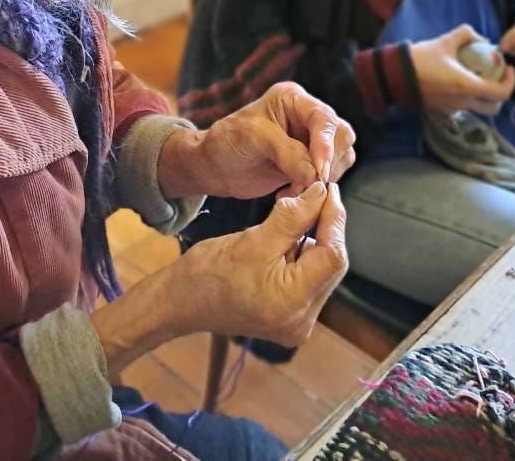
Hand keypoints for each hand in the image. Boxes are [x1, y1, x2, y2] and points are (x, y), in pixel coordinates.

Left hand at [158, 82, 355, 200]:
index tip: (320, 170)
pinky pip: (330, 176)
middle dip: (328, 162)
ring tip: (291, 189)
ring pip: (341, 157)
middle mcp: (307, 116)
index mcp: (293, 99)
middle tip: (306, 183)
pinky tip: (289, 192)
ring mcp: (312, 139)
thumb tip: (315, 174)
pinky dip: (315, 188)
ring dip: (322, 178)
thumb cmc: (227, 143)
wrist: (216, 166)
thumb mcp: (251, 140)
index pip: (322, 117)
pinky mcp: (312, 162)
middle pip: (341, 135)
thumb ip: (285, 153)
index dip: (325, 143)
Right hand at [166, 181, 347, 344]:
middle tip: (318, 195)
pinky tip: (290, 235)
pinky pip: (308, 279)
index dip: (334, 221)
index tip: (329, 191)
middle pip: (331, 266)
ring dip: (315, 239)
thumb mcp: (253, 239)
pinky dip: (302, 254)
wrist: (180, 302)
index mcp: (291, 305)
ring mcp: (296, 322)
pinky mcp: (290, 316)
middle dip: (325, 229)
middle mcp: (301, 321)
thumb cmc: (207, 274)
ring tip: (300, 212)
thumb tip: (321, 194)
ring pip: (321, 270)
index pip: (332, 257)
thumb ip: (292, 217)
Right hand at [410, 24, 514, 115]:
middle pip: (494, 106)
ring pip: (479, 108)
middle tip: (496, 76)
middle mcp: (463, 102)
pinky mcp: (443, 110)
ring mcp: (453, 109)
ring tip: (478, 78)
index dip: (510, 82)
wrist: (395, 76)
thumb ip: (466, 34)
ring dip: (484, 96)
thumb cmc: (421, 59)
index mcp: (467, 86)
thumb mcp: (445, 41)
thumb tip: (481, 38)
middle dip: (500, 93)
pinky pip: (463, 107)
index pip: (501, 93)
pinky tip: (459, 82)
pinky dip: (468, 97)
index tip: (507, 68)